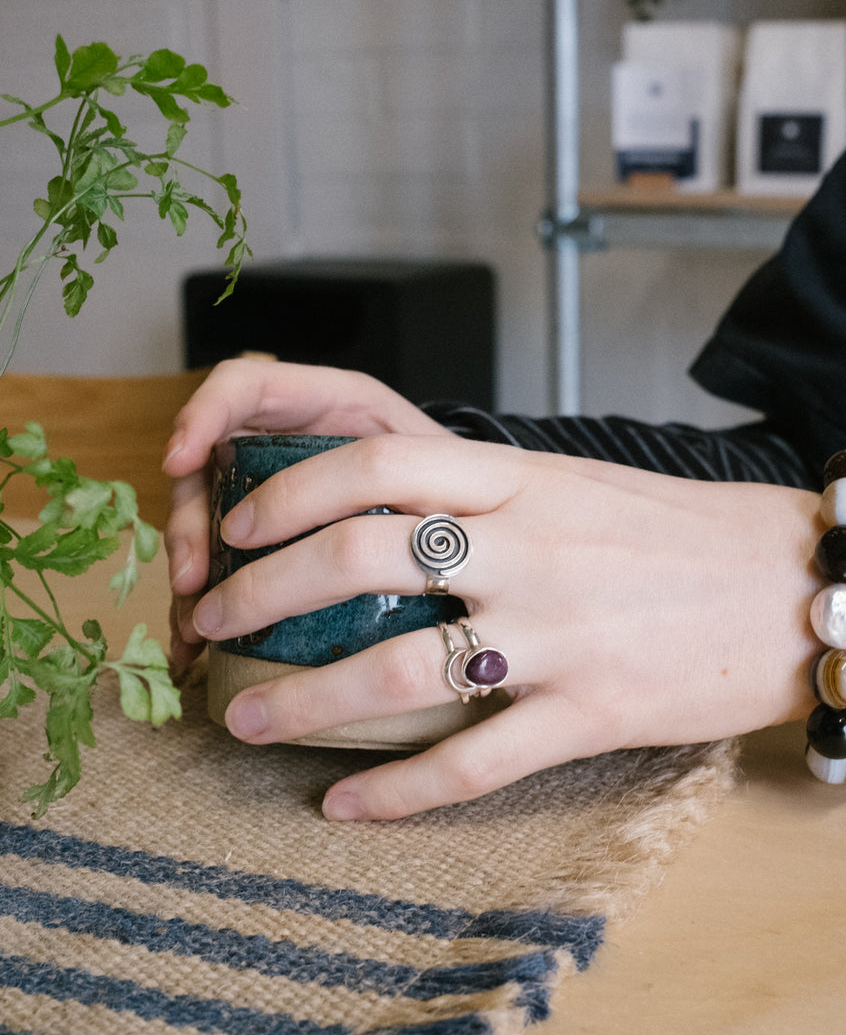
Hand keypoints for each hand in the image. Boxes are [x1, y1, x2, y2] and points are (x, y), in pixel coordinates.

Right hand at [162, 358, 449, 666]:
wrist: (477, 519)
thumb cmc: (454, 487)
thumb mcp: (435, 468)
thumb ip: (394, 475)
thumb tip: (355, 533)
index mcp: (326, 407)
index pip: (245, 388)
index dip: (203, 415)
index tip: (180, 462)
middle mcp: (286, 443)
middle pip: (207, 466)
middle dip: (189, 523)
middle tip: (193, 578)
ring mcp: (271, 493)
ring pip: (204, 524)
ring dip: (191, 576)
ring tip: (192, 627)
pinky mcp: (268, 544)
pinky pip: (218, 568)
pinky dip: (200, 609)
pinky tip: (189, 647)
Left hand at [185, 429, 821, 819]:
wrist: (803, 587)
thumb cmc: (691, 533)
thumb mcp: (585, 484)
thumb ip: (493, 497)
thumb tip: (394, 515)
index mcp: (523, 480)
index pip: (374, 462)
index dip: (286, 492)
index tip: (239, 525)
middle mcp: (531, 548)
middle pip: (357, 558)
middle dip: (263, 594)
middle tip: (215, 625)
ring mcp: (562, 632)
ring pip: (397, 668)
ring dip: (303, 699)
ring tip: (246, 718)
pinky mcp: (594, 713)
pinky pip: (473, 762)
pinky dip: (396, 791)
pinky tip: (345, 806)